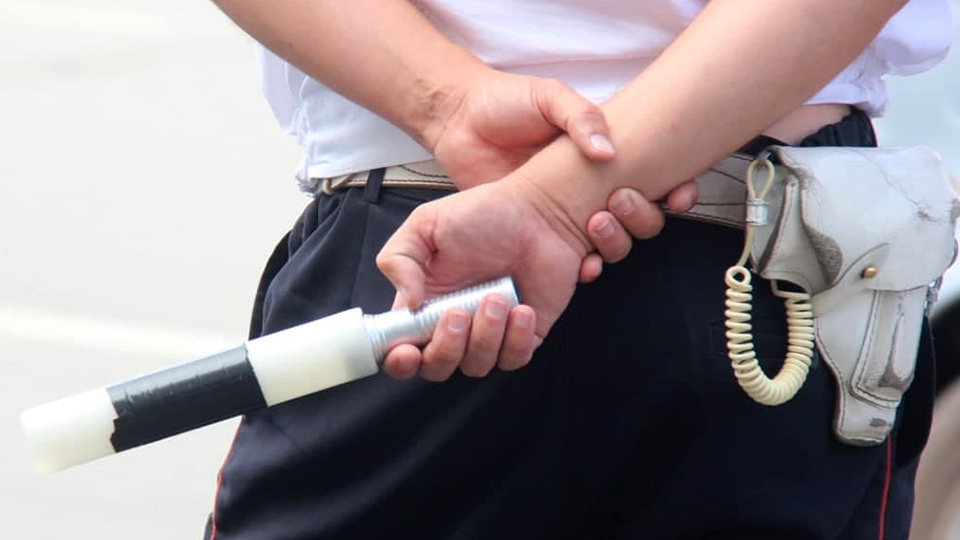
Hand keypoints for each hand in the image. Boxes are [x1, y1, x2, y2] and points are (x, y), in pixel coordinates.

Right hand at [376, 180, 585, 380]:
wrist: (539, 213)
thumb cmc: (482, 214)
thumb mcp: (425, 223)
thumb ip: (399, 259)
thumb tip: (408, 304)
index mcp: (423, 304)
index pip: (399, 349)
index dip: (399, 361)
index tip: (407, 352)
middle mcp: (453, 325)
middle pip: (436, 366)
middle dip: (445, 348)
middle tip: (458, 313)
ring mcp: (488, 334)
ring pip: (475, 366)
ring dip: (485, 336)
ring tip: (498, 297)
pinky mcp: (523, 337)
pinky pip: (513, 360)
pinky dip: (517, 339)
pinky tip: (522, 309)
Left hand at [424, 67, 699, 281]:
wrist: (459, 122)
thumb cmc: (506, 102)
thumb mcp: (549, 97)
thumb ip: (581, 118)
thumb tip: (608, 152)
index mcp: (604, 155)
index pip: (657, 178)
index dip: (676, 191)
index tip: (677, 195)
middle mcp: (592, 188)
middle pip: (642, 217)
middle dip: (644, 217)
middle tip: (620, 201)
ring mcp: (567, 215)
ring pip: (614, 243)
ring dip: (617, 242)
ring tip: (597, 225)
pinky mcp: (540, 237)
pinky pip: (575, 262)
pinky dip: (587, 268)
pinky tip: (584, 263)